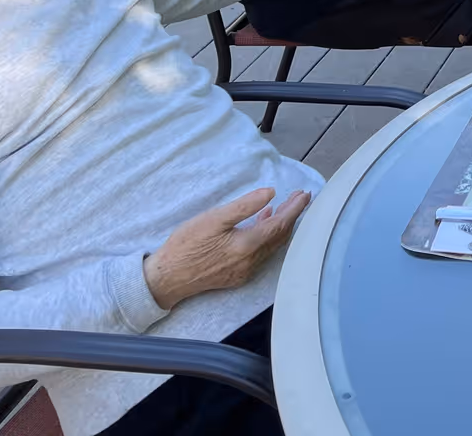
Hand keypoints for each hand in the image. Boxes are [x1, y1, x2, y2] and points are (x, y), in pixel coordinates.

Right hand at [142, 187, 309, 309]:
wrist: (166, 278)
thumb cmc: (186, 245)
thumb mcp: (214, 218)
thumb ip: (245, 206)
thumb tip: (271, 193)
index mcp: (247, 246)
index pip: (280, 224)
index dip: (295, 209)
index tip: (305, 195)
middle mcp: (251, 262)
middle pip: (280, 236)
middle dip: (292, 216)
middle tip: (300, 198)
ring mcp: (244, 271)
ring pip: (272, 246)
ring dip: (281, 227)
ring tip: (285, 208)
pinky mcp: (236, 276)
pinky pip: (261, 254)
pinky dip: (268, 238)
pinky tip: (262, 224)